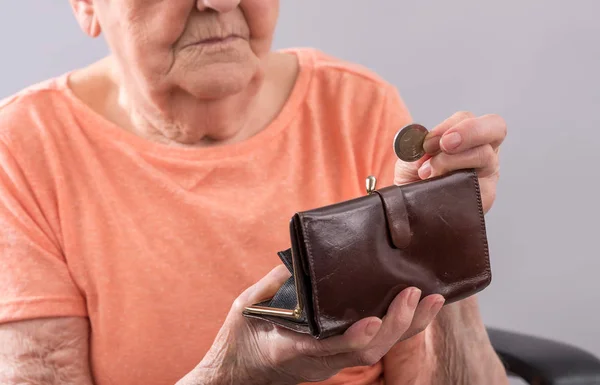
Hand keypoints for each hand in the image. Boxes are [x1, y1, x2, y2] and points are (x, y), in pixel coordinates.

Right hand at [181, 266, 444, 384]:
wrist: (238, 375)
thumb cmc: (240, 341)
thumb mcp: (247, 308)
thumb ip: (273, 283)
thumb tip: (302, 255)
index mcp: (288, 349)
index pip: (326, 348)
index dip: (353, 337)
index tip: (375, 320)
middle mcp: (316, 362)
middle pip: (365, 352)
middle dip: (396, 325)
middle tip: (415, 294)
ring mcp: (329, 364)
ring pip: (375, 352)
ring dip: (407, 327)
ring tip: (431, 300)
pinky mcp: (337, 360)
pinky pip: (373, 347)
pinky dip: (397, 328)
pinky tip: (415, 309)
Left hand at [394, 111, 506, 212]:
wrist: (411, 206)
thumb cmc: (414, 177)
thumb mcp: (411, 158)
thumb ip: (416, 146)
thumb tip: (422, 142)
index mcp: (466, 135)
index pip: (467, 118)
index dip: (448, 125)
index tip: (428, 141)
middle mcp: (483, 150)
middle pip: (496, 127)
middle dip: (469, 131)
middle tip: (445, 144)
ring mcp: (488, 172)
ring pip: (484, 154)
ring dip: (452, 161)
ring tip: (428, 173)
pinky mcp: (487, 194)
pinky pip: (480, 183)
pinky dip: (456, 182)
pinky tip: (439, 187)